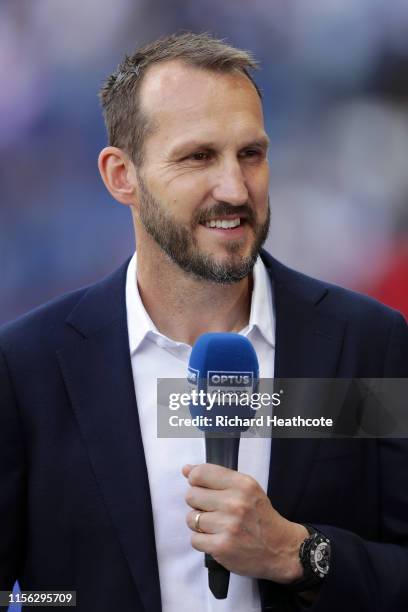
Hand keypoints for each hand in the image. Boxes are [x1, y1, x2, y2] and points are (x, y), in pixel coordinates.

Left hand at [183, 463, 307, 582]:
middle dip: (198, 504)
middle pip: (192, 496)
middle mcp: (235, 503)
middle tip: (213, 510)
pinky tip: (217, 539)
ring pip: (191, 519)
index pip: (202, 473)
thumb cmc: (261, 517)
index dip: (195, 480)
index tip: (199, 486)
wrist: (281, 549)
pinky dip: (203, 541)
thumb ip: (217, 477)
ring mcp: (228, 526)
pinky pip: (194, 540)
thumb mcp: (247, 489)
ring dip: (200, 524)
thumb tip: (186, 470)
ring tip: (217, 526)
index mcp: (242, 484)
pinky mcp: (221, 547)